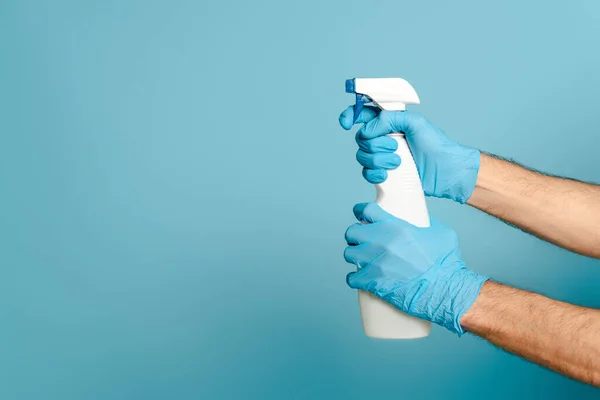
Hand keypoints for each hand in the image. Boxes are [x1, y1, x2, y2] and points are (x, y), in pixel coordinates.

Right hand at [339, 106, 479, 203]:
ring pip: (362, 156)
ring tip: (398, 162)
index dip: (351, 116)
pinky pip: (367, 173)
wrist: (445, 172)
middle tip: (395, 146)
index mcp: (389, 122)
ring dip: (378, 159)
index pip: (363, 114)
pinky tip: (387, 175)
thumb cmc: (436, 145)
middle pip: (361, 138)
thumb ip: (389, 119)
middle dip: (375, 144)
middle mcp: (383, 138)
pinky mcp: (384, 174)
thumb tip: (368, 129)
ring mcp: (383, 157)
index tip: (347, 123)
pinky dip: (375, 174)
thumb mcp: (415, 123)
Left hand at [344, 202, 487, 333]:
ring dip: (354, 255)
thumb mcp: (441, 233)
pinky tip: (358, 278)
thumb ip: (427, 223)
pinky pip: (351, 278)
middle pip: (352, 231)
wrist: (445, 291)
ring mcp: (374, 262)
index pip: (367, 210)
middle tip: (362, 240)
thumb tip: (423, 220)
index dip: (361, 210)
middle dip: (355, 235)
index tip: (360, 213)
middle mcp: (381, 242)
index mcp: (395, 226)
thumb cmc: (446, 263)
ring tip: (361, 259)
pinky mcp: (372, 282)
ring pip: (348, 254)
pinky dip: (354, 278)